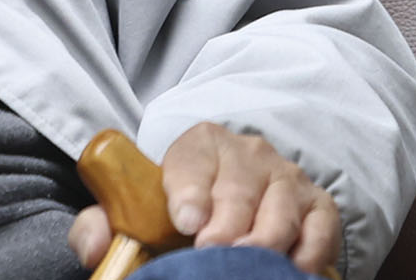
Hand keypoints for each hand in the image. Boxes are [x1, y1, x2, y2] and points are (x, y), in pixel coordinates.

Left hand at [67, 123, 340, 275]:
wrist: (227, 206)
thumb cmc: (177, 215)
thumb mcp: (135, 216)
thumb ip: (104, 226)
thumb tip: (95, 247)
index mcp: (199, 146)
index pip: (193, 159)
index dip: (190, 190)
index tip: (187, 221)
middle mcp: (247, 154)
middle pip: (239, 187)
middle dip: (228, 225)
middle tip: (214, 254)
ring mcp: (286, 178)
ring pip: (281, 208)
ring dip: (265, 241)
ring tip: (247, 266)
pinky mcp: (317, 206)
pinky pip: (320, 227)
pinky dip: (308, 252)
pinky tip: (289, 271)